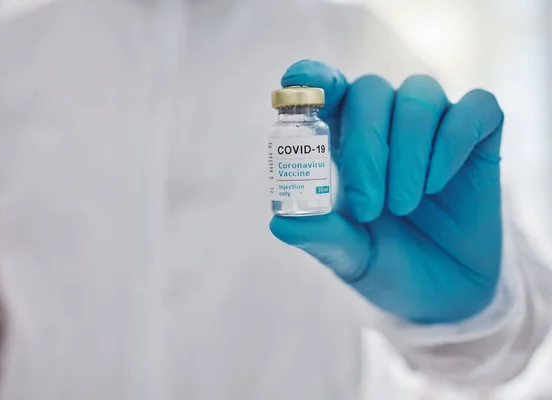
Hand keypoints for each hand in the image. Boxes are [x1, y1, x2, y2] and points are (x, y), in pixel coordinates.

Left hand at [270, 60, 503, 323]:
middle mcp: (387, 125)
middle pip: (371, 90)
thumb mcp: (349, 258)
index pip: (327, 90)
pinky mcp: (478, 138)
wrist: (444, 295)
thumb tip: (279, 223)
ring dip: (407, 151)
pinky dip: (452, 141)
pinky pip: (475, 109)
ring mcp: (434, 128)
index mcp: (346, 144)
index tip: (301, 88)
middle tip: (369, 207)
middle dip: (365, 146)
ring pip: (419, 95)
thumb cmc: (388, 266)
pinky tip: (437, 184)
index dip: (313, 78)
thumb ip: (321, 236)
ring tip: (404, 206)